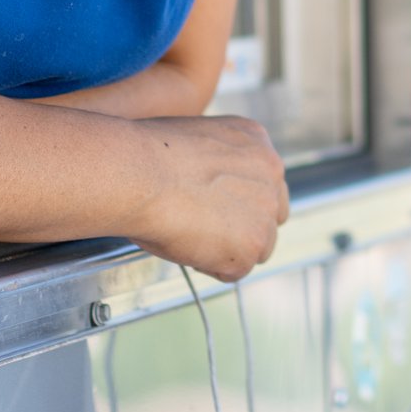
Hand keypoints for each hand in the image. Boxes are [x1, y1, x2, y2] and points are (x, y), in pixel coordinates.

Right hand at [127, 116, 289, 281]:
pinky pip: (234, 270)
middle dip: (243, 226)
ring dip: (228, 249)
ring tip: (190, 237)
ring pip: (256, 247)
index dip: (239, 199)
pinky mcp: (251, 247)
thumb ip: (216, 163)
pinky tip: (186, 246)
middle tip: (208, 230)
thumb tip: (205, 185)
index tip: (218, 208)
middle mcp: (271, 174)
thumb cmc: (148, 156)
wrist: (140, 175)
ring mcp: (264, 212)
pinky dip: (211, 266)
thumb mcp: (194, 141)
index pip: (263, 181)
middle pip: (270, 215)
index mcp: (256, 141)